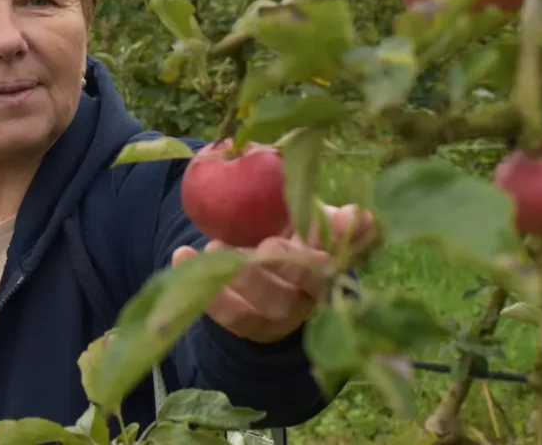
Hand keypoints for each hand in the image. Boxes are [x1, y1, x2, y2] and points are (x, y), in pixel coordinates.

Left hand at [171, 203, 374, 343]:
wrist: (274, 278)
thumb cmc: (298, 242)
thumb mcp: (315, 228)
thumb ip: (335, 222)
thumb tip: (359, 215)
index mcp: (325, 276)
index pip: (326, 269)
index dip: (322, 253)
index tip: (316, 234)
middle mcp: (304, 303)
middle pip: (292, 292)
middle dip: (279, 265)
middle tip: (263, 244)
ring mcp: (274, 318)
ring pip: (257, 307)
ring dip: (235, 276)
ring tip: (216, 246)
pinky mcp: (246, 326)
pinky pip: (226, 314)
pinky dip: (203, 288)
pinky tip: (182, 255)